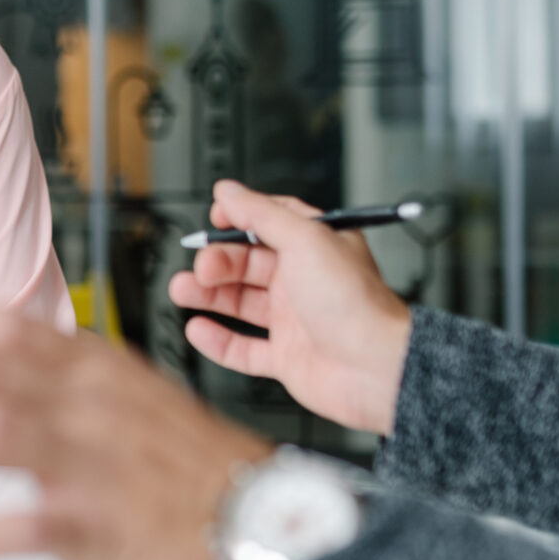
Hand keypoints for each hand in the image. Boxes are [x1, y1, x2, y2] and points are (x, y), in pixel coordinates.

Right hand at [166, 179, 413, 435]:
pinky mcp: (287, 358)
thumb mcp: (306, 240)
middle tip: (201, 266)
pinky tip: (200, 328)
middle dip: (218, 261)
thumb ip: (262, 214)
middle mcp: (305, 281)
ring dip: (209, 295)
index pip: (272, 222)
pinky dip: (219, 341)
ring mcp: (295, 320)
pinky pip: (244, 349)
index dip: (240, 217)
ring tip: (183, 291)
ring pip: (241, 302)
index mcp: (316, 247)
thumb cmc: (356, 304)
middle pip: (248, 262)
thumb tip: (230, 191)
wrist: (375, 368)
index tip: (215, 217)